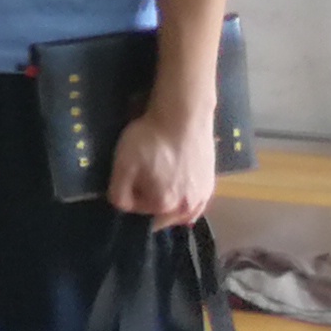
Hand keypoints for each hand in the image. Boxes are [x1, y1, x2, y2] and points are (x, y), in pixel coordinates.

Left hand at [106, 97, 216, 223]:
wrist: (184, 117)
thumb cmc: (151, 140)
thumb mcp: (122, 165)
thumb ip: (118, 193)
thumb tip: (121, 206)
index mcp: (164, 205)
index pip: (138, 209)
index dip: (129, 195)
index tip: (126, 179)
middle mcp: (188, 207)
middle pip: (162, 213)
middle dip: (150, 203)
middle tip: (144, 183)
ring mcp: (203, 195)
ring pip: (182, 211)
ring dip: (171, 206)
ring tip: (161, 191)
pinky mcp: (212, 182)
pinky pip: (197, 202)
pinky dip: (187, 201)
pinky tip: (181, 192)